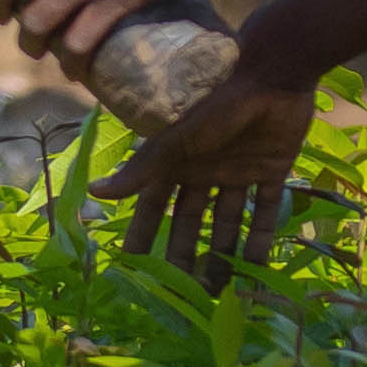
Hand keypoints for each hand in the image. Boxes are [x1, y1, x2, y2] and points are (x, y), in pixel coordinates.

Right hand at [88, 53, 310, 281]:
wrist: (271, 71)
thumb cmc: (216, 101)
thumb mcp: (175, 139)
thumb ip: (141, 168)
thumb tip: (94, 191)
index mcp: (178, 160)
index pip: (155, 206)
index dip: (144, 234)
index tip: (134, 268)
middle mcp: (205, 169)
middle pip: (190, 221)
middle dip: (184, 255)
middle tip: (181, 295)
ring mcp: (238, 170)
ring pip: (226, 221)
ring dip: (222, 254)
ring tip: (218, 292)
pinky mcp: (272, 169)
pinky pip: (265, 210)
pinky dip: (262, 238)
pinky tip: (258, 270)